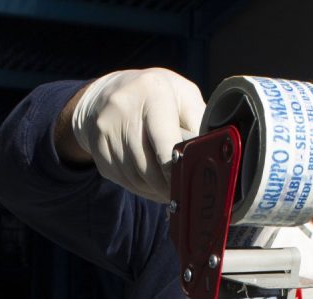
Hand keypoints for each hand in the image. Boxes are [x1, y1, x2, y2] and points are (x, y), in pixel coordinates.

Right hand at [65, 68, 204, 201]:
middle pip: (149, 167)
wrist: (105, 93)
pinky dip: (140, 187)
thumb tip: (215, 153)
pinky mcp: (97, 148)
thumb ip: (199, 122)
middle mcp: (124, 108)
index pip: (165, 145)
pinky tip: (150, 182)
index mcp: (153, 92)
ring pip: (136, 178)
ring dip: (155, 189)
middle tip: (183, 192)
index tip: (189, 183)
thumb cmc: (156, 96)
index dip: (177, 170)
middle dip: (168, 185)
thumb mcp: (183, 96)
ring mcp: (106, 129)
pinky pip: (123, 180)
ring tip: (168, 188)